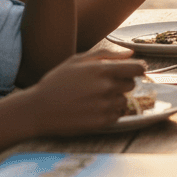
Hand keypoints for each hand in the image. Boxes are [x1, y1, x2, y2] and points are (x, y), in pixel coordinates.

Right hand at [20, 48, 145, 135]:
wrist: (38, 109)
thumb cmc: (57, 82)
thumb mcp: (77, 61)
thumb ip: (106, 54)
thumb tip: (131, 53)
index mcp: (101, 69)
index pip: (137, 68)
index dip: (138, 69)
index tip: (134, 71)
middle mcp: (106, 87)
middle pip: (131, 84)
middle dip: (122, 84)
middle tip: (104, 85)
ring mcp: (104, 106)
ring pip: (124, 101)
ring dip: (115, 99)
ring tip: (95, 98)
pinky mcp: (101, 122)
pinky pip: (116, 115)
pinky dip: (109, 112)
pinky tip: (92, 109)